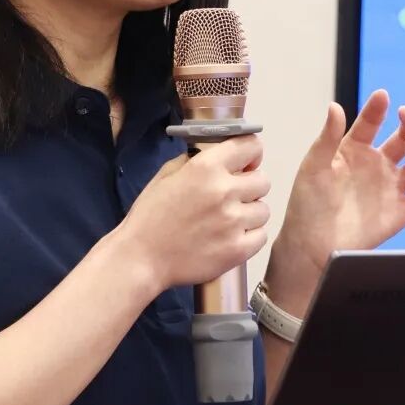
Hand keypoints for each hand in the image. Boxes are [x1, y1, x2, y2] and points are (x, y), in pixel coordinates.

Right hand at [119, 136, 271, 290]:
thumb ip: (195, 161)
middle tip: (231, 197)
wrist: (141, 257)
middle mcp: (224, 191)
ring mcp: (234, 222)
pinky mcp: (238, 250)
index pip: (251, 146)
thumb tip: (219, 156)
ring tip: (227, 221)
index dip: (250, 154)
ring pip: (263, 210)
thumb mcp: (166, 175)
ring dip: (249, 213)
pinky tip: (230, 237)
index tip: (244, 164)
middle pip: (262, 181)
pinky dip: (249, 236)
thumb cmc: (150, 215)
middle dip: (249, 186)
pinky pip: (260, 235)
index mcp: (206, 167)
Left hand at [277, 89, 404, 279]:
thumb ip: (327, 136)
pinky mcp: (402, 210)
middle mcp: (376, 165)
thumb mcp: (313, 166)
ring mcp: (391, 187)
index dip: (378, 108)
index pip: (371, 123)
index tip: (383, 96)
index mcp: (353, 150)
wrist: (310, 245)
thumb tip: (335, 106)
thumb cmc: (307, 204)